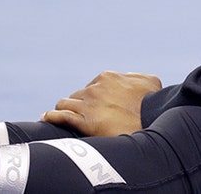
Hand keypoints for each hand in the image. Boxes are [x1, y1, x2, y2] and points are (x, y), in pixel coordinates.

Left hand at [43, 71, 161, 136]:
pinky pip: (61, 116)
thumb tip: (130, 78)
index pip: (92, 86)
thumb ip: (136, 77)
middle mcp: (95, 88)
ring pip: (66, 104)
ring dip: (65, 109)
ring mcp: (89, 105)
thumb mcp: (151, 81)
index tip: (96, 106)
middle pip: (78, 95)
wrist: (154, 124)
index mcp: (108, 77)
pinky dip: (52, 116)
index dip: (93, 97)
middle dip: (80, 105)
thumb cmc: (154, 104)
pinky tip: (46, 118)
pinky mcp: (85, 122)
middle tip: (84, 117)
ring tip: (62, 117)